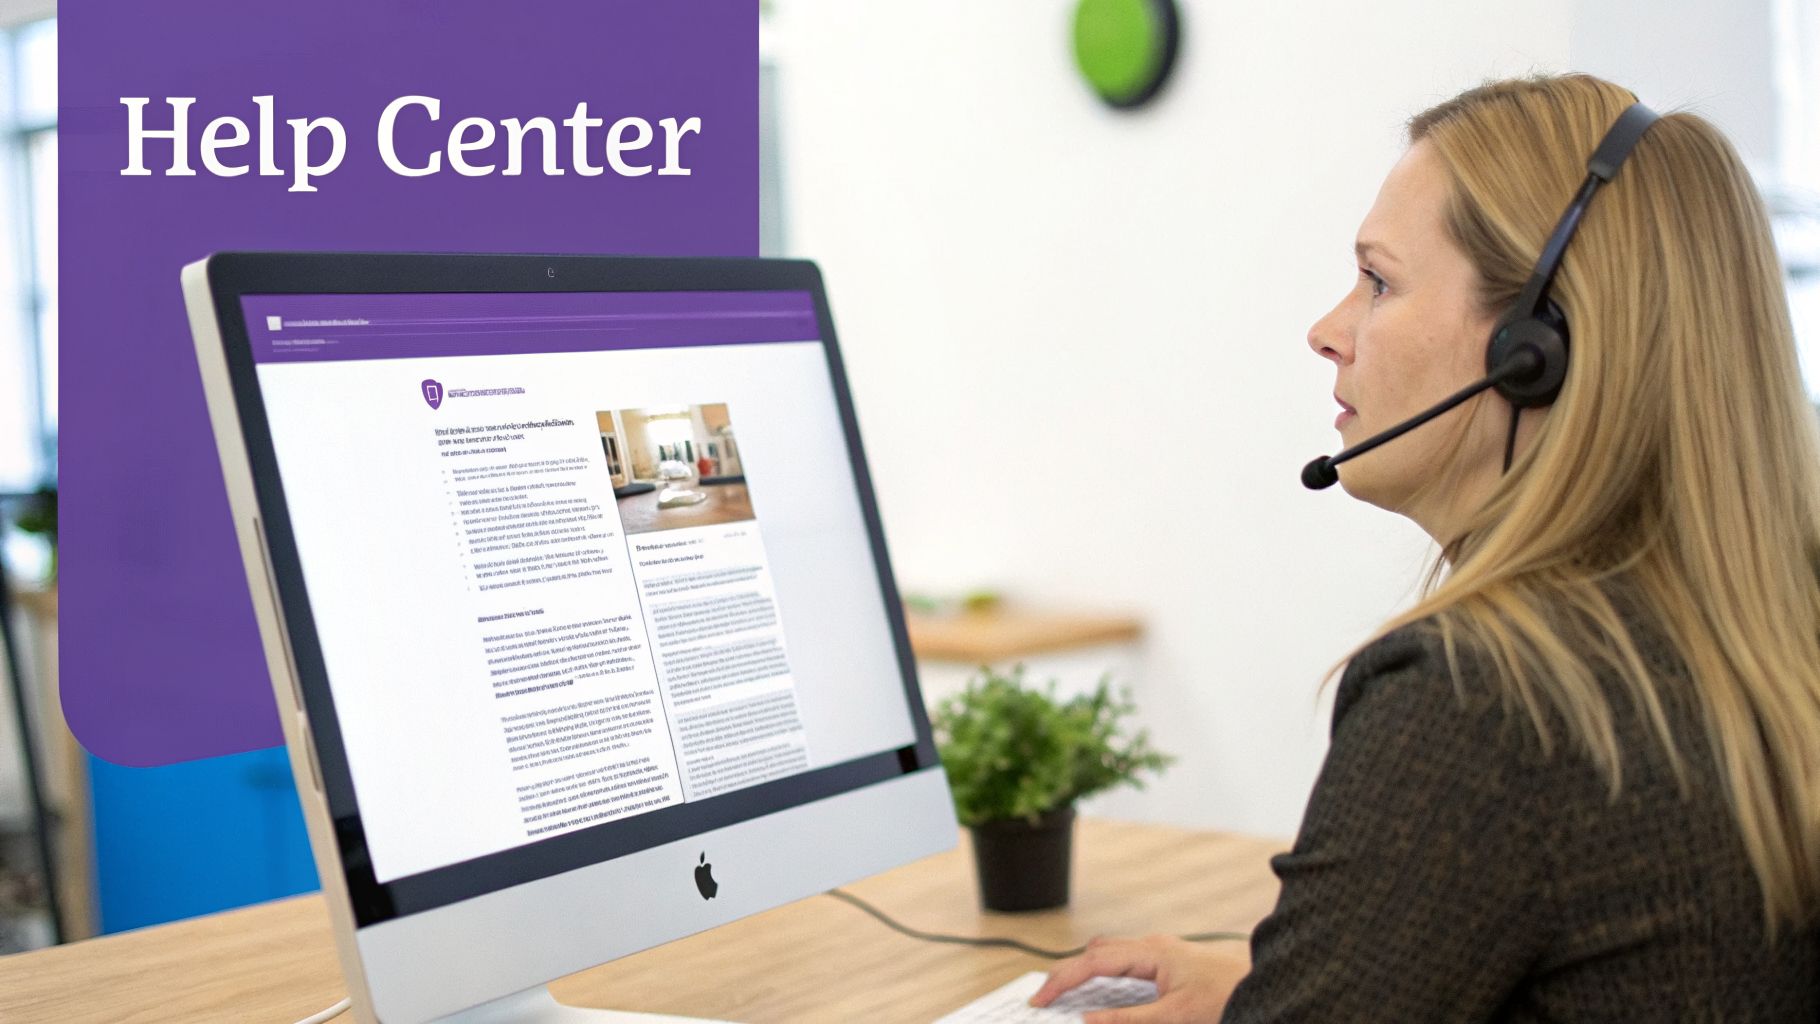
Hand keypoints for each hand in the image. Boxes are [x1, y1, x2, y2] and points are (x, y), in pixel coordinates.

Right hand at [1029, 934, 1250, 1023]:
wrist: (1269, 983)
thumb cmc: (1228, 996)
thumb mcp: (1175, 1017)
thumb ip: (1129, 1020)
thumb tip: (1089, 1020)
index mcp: (1151, 951)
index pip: (1093, 962)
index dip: (1062, 980)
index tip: (1040, 999)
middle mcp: (1154, 945)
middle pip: (1096, 952)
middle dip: (1068, 973)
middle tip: (1046, 998)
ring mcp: (1162, 951)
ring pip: (1111, 953)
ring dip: (1087, 972)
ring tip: (1067, 995)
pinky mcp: (1170, 961)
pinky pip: (1127, 962)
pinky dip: (1106, 976)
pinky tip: (1105, 993)